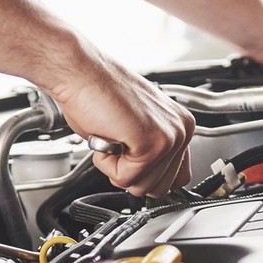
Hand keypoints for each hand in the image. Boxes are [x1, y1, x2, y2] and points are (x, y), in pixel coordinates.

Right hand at [43, 52, 194, 197]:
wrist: (82, 73)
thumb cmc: (98, 94)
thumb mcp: (135, 128)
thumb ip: (150, 153)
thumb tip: (148, 181)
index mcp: (180, 125)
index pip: (178, 178)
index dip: (147, 176)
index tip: (131, 158)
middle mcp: (181, 131)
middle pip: (160, 189)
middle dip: (130, 174)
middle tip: (118, 142)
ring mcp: (169, 137)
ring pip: (142, 187)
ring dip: (117, 168)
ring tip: (113, 136)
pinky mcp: (151, 143)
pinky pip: (125, 178)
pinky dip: (107, 163)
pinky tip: (108, 136)